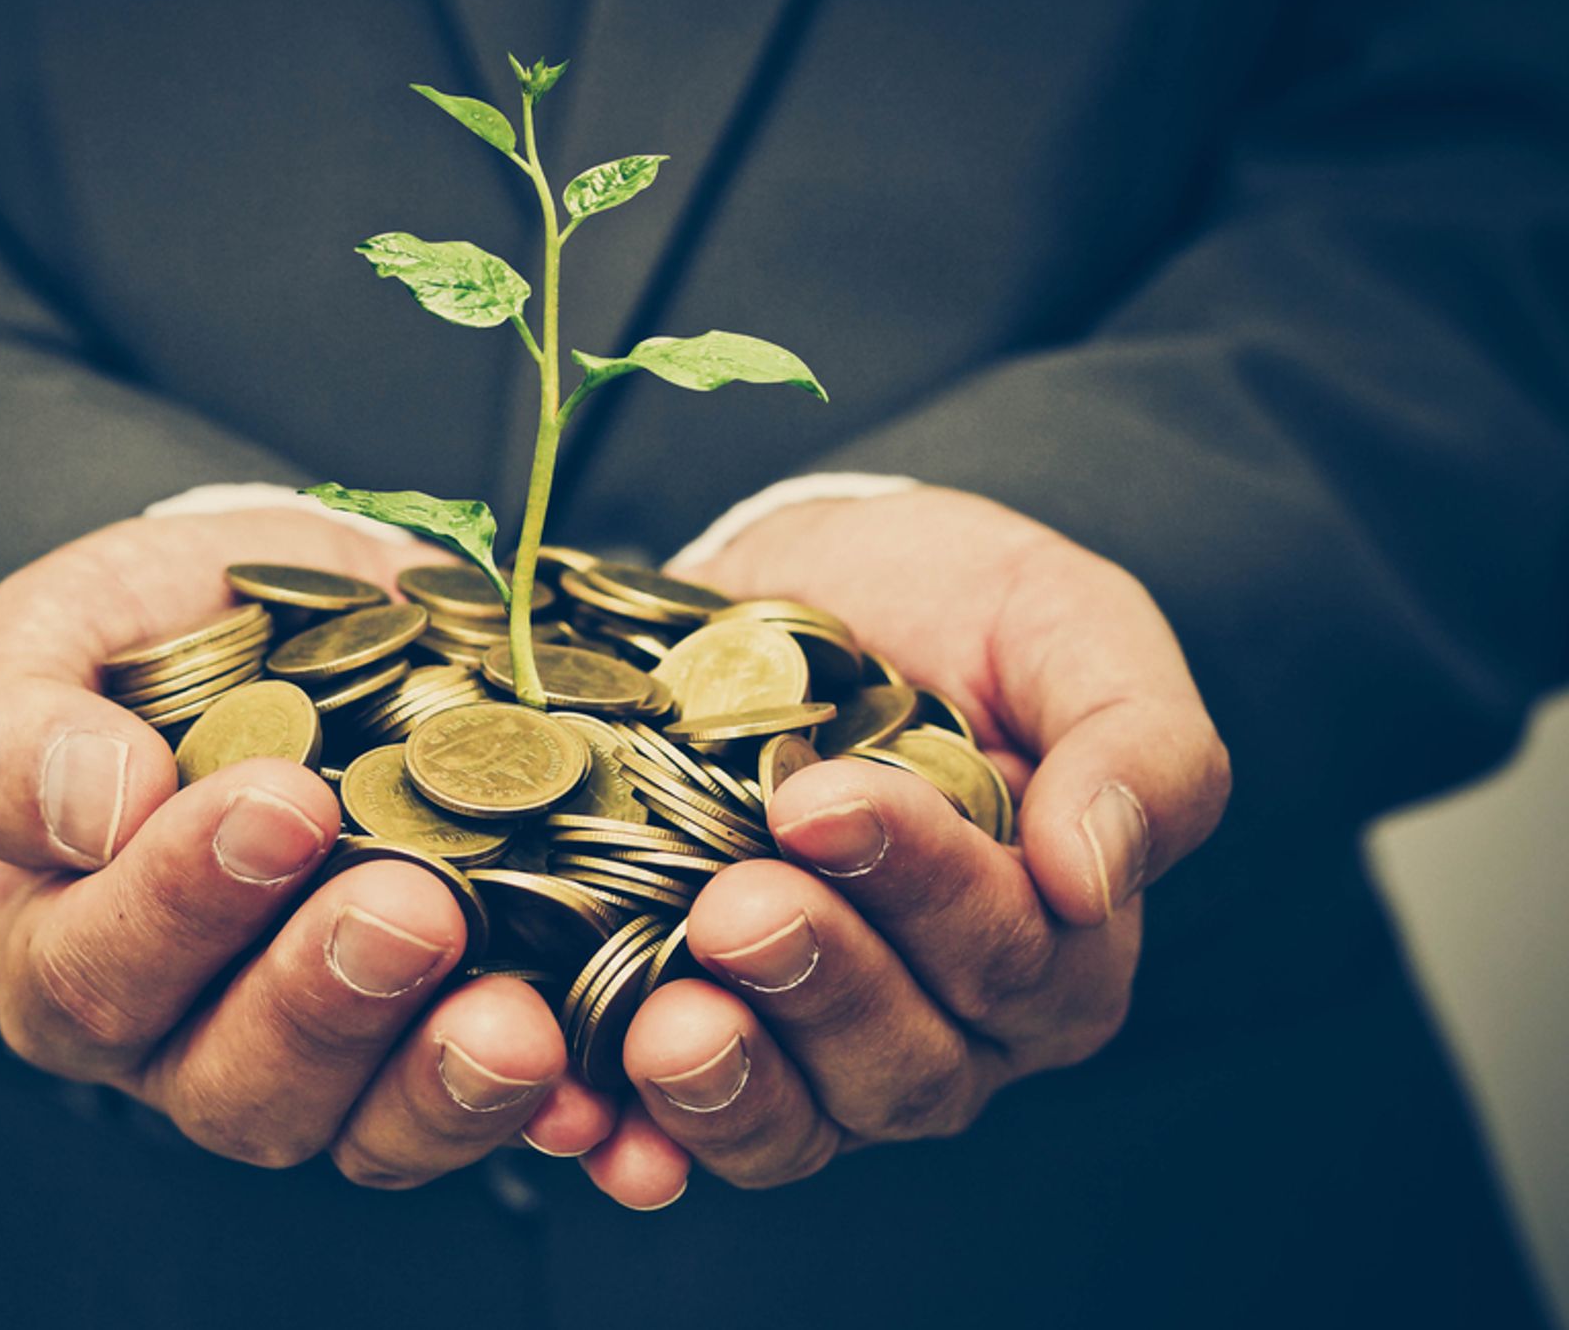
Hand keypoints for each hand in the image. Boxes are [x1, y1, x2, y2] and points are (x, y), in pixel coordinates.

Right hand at [0, 509, 616, 1184]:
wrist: (336, 611)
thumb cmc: (177, 627)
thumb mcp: (63, 630)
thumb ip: (17, 725)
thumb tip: (91, 812)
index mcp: (74, 947)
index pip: (93, 971)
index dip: (179, 904)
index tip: (280, 802)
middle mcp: (190, 1038)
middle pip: (231, 1084)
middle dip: (323, 998)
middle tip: (409, 907)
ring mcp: (329, 1067)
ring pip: (357, 1132)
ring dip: (436, 1079)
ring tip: (511, 1013)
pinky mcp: (445, 1061)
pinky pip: (483, 1122)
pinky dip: (540, 1109)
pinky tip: (585, 1079)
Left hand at [576, 485, 1230, 1204]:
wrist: (810, 584)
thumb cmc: (961, 609)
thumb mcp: (1073, 629)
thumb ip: (1137, 747)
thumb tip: (1094, 878)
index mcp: (1055, 946)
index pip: (1013, 957)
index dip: (922, 887)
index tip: (823, 799)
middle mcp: (943, 1027)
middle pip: (905, 1066)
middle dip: (818, 986)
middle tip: (737, 903)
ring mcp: (814, 1053)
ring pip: (797, 1126)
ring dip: (729, 1088)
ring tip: (669, 1024)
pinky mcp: (699, 1041)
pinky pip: (671, 1131)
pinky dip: (629, 1136)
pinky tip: (583, 1121)